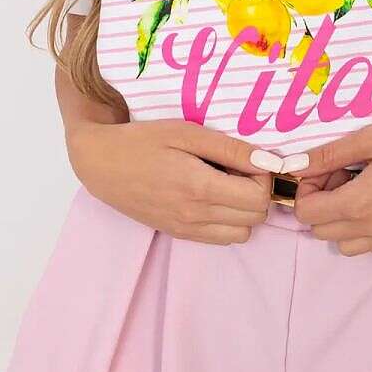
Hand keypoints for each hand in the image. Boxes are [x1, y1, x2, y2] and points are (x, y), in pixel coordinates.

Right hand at [66, 118, 275, 244]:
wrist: (101, 164)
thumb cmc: (142, 141)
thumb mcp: (186, 132)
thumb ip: (230, 148)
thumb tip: (270, 162)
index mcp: (200, 187)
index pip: (258, 198)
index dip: (262, 177)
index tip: (248, 160)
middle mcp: (196, 215)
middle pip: (255, 218)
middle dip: (256, 193)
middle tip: (238, 170)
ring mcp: (186, 229)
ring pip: (242, 234)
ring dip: (244, 211)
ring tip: (225, 185)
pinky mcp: (178, 234)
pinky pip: (220, 239)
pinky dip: (227, 222)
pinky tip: (212, 198)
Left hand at [292, 113, 371, 254]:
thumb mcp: (371, 139)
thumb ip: (328, 155)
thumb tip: (293, 164)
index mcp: (357, 204)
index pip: (305, 214)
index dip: (305, 190)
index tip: (321, 169)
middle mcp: (371, 229)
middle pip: (320, 231)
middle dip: (320, 205)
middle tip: (340, 175)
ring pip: (344, 245)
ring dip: (340, 222)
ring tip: (359, 190)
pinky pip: (371, 246)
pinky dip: (364, 229)